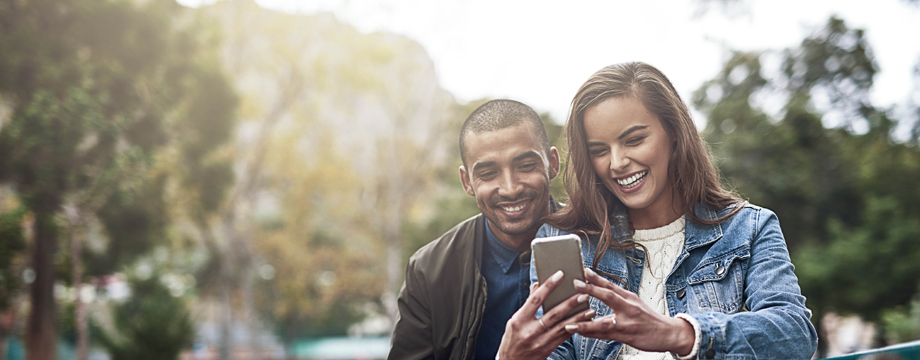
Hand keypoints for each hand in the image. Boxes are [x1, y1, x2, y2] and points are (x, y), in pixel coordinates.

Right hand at [496, 270, 594, 359]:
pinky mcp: (548, 349)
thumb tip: (537, 285)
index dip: (549, 286)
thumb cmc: (512, 340)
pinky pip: (564, 337)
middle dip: (570, 303)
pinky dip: (575, 328)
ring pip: (563, 327)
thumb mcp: (514, 321)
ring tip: (590, 309)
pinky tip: (584, 322)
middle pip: (553, 314)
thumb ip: (528, 304)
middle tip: (583, 293)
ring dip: (578, 317)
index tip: (560, 274)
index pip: (536, 300)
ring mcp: (540, 342)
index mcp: (519, 320)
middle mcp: (530, 331)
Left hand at [565, 268, 693, 355]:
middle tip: (576, 282)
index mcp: (630, 298)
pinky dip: (592, 334)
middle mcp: (629, 308)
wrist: (668, 333)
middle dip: (591, 289)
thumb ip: (618, 298)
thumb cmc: (649, 318)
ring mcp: (628, 323)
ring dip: (586, 322)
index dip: (597, 277)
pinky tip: (580, 332)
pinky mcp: (627, 336)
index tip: (584, 270)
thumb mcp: (635, 303)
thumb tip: (599, 289)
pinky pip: (606, 335)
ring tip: (570, 322)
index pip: (611, 285)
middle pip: (609, 296)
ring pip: (604, 321)